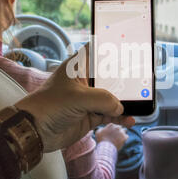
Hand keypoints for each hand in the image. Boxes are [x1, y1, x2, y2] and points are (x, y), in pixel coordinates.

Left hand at [15, 48, 134, 151]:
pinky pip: (110, 114)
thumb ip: (103, 100)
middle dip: (126, 80)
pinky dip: (120, 117)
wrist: (35, 131)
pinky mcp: (90, 115)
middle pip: (111, 76)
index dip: (114, 48)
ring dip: (125, 102)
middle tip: (142, 82)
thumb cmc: (49, 106)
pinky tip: (129, 121)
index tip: (132, 47)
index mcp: (79, 67)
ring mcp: (89, 99)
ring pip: (113, 97)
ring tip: (139, 106)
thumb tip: (120, 107)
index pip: (99, 51)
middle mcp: (85, 81)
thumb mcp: (78, 98)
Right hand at [95, 123, 128, 150]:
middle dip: (118, 130)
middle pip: (120, 127)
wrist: (106, 147)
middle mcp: (117, 127)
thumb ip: (101, 129)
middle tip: (116, 135)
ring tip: (120, 138)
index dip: (113, 129)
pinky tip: (121, 142)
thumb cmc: (101, 140)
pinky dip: (124, 139)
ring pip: (124, 130)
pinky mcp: (124, 137)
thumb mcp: (98, 133)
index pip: (114, 125)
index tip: (111, 133)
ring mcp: (121, 132)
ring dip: (122, 133)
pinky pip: (126, 136)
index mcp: (111, 125)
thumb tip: (103, 129)